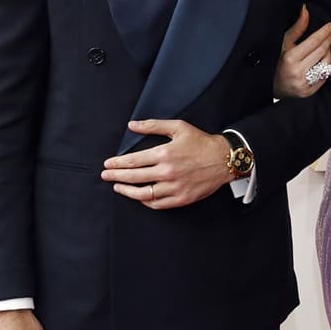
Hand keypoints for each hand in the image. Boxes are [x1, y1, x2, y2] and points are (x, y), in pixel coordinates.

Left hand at [102, 119, 232, 208]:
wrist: (224, 159)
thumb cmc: (202, 142)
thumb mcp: (178, 127)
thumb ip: (153, 125)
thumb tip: (132, 126)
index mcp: (164, 154)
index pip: (133, 161)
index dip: (117, 164)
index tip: (108, 164)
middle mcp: (167, 172)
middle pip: (134, 177)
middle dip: (116, 177)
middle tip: (106, 176)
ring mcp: (174, 187)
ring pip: (143, 193)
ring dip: (127, 191)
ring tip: (118, 188)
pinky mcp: (182, 198)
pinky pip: (158, 203)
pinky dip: (145, 201)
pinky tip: (139, 196)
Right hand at [274, 6, 330, 97]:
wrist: (273, 86)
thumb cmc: (277, 62)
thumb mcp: (284, 43)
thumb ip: (297, 28)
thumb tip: (305, 10)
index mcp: (290, 58)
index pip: (314, 42)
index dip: (325, 31)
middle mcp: (298, 72)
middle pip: (322, 51)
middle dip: (329, 38)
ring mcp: (305, 84)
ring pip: (326, 63)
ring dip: (328, 52)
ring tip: (324, 46)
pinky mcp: (309, 92)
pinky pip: (325, 75)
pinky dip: (325, 66)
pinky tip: (321, 60)